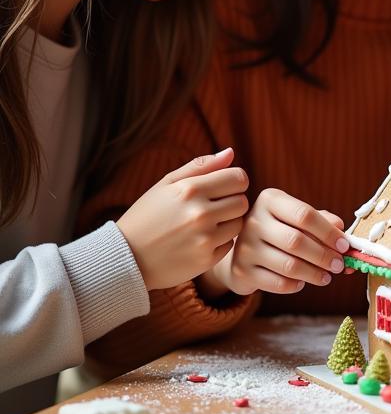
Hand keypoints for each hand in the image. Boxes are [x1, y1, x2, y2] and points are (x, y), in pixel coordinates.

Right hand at [116, 148, 248, 290]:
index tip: (223, 187)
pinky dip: (219, 242)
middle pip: (243, 201)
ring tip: (204, 224)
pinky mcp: (206, 260)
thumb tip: (231, 152)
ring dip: (227, 222)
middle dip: (232, 201)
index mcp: (190, 190)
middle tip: (213, 206)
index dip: (234, 181)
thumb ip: (201, 166)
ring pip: (239, 223)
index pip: (239, 178)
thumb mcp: (166, 184)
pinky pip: (229, 244)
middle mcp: (200, 214)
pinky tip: (199, 240)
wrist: (125, 258)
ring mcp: (204, 239)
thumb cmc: (146, 216)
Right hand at [199, 188, 348, 297]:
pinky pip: (276, 283)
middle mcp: (254, 221)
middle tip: (339, 265)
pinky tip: (302, 283)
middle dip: (323, 256)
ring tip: (327, 277)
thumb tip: (342, 230)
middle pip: (296, 241)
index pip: (304, 214)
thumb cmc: (280, 230)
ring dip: (313, 273)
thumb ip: (321, 221)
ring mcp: (245, 247)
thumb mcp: (297, 218)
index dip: (328, 232)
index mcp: (270, 200)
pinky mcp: (241, 271)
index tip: (344, 246)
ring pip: (288, 265)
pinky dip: (294, 285)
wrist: (243, 250)